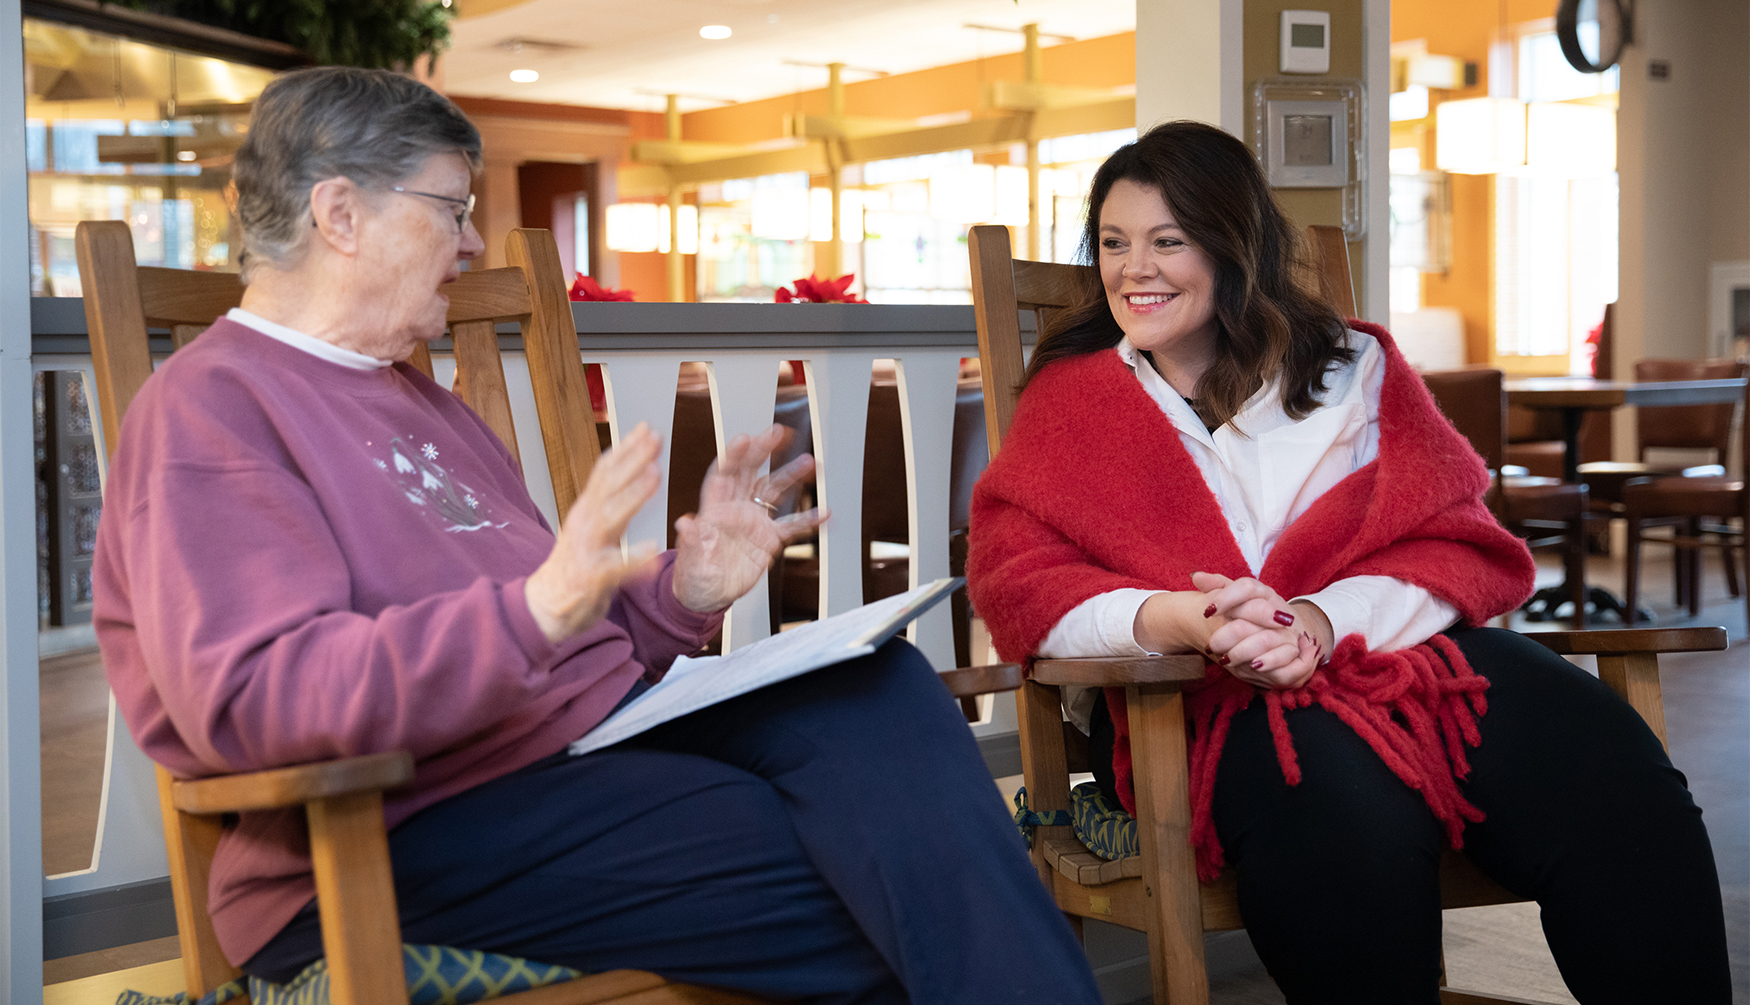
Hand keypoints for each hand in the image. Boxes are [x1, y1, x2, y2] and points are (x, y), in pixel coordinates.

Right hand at [525, 424, 663, 642]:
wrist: (545, 608)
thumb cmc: (575, 565)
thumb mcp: (591, 526)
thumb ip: (610, 501)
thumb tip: (630, 468)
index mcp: (586, 510)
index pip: (605, 472)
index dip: (625, 449)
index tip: (646, 426)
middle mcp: (584, 524)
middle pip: (609, 485)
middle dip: (632, 459)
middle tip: (655, 437)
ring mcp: (586, 550)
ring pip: (610, 517)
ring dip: (632, 495)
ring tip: (655, 475)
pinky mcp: (591, 578)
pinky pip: (616, 567)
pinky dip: (634, 557)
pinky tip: (652, 549)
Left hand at [672, 424, 828, 612]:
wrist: (708, 594)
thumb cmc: (692, 574)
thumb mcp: (689, 560)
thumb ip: (692, 541)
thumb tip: (685, 523)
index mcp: (713, 507)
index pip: (723, 474)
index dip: (733, 456)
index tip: (744, 439)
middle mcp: (735, 507)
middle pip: (750, 471)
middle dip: (763, 450)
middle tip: (778, 432)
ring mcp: (754, 520)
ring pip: (774, 490)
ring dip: (791, 475)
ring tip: (810, 463)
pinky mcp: (768, 539)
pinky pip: (791, 526)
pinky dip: (807, 519)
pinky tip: (824, 513)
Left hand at [1192, 572, 1332, 689]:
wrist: (1288, 628)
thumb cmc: (1254, 612)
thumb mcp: (1237, 598)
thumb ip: (1218, 587)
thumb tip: (1196, 576)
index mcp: (1261, 592)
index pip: (1246, 587)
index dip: (1226, 598)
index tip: (1207, 612)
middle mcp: (1277, 607)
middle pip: (1257, 612)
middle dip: (1231, 632)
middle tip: (1212, 645)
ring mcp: (1287, 629)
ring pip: (1268, 637)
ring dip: (1245, 650)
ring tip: (1226, 660)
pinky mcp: (1295, 649)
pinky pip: (1285, 657)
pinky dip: (1269, 662)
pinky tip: (1253, 666)